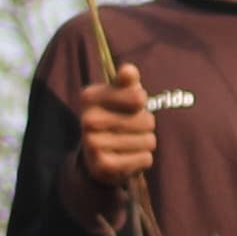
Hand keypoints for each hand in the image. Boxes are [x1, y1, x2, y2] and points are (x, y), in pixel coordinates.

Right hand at [74, 63, 155, 188]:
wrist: (99, 156)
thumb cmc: (116, 117)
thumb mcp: (121, 95)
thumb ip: (127, 81)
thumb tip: (129, 70)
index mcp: (89, 97)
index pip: (138, 97)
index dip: (142, 103)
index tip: (133, 105)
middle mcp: (87, 119)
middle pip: (148, 121)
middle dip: (147, 126)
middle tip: (131, 129)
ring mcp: (93, 143)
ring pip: (148, 141)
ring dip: (145, 143)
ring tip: (130, 143)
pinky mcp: (104, 165)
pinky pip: (145, 159)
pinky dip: (144, 159)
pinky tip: (129, 157)